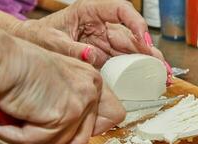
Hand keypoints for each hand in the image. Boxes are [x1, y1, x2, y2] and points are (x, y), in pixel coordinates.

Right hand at [0, 30, 124, 143]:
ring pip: (68, 142)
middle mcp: (91, 90)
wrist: (3, 60)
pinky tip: (15, 120)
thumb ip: (75, 101)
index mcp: (93, 81)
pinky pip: (45, 141)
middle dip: (61, 134)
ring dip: (42, 136)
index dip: (96, 126)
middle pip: (87, 135)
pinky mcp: (65, 114)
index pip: (115, 115)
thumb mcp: (60, 81)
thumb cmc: (21, 67)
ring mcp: (81, 102)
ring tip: (26, 117)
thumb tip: (82, 129)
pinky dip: (24, 136)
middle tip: (41, 121)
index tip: (76, 126)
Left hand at [13, 0, 165, 67]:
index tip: (143, 40)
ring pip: (132, 50)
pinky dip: (138, 71)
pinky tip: (149, 79)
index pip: (120, 10)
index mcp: (91, 12)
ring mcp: (105, 42)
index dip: (135, 23)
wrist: (33, 46)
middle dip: (149, 51)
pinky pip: (124, 62)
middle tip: (162, 67)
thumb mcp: (51, 41)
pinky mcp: (105, 56)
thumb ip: (71, 49)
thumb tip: (93, 56)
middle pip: (131, 35)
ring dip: (148, 63)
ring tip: (163, 76)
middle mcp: (102, 26)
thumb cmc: (39, 36)